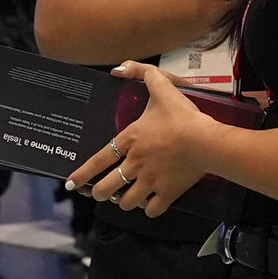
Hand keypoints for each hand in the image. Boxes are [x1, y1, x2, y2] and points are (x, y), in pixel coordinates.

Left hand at [64, 62, 218, 217]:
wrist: (206, 141)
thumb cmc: (182, 116)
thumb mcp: (161, 86)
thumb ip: (141, 72)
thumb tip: (119, 69)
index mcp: (129, 140)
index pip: (97, 161)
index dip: (82, 174)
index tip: (71, 184)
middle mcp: (135, 164)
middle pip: (107, 188)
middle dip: (100, 193)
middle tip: (100, 193)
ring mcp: (150, 181)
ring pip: (127, 202)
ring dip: (124, 202)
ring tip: (125, 198)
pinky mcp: (168, 193)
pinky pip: (152, 210)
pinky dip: (149, 209)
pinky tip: (150, 204)